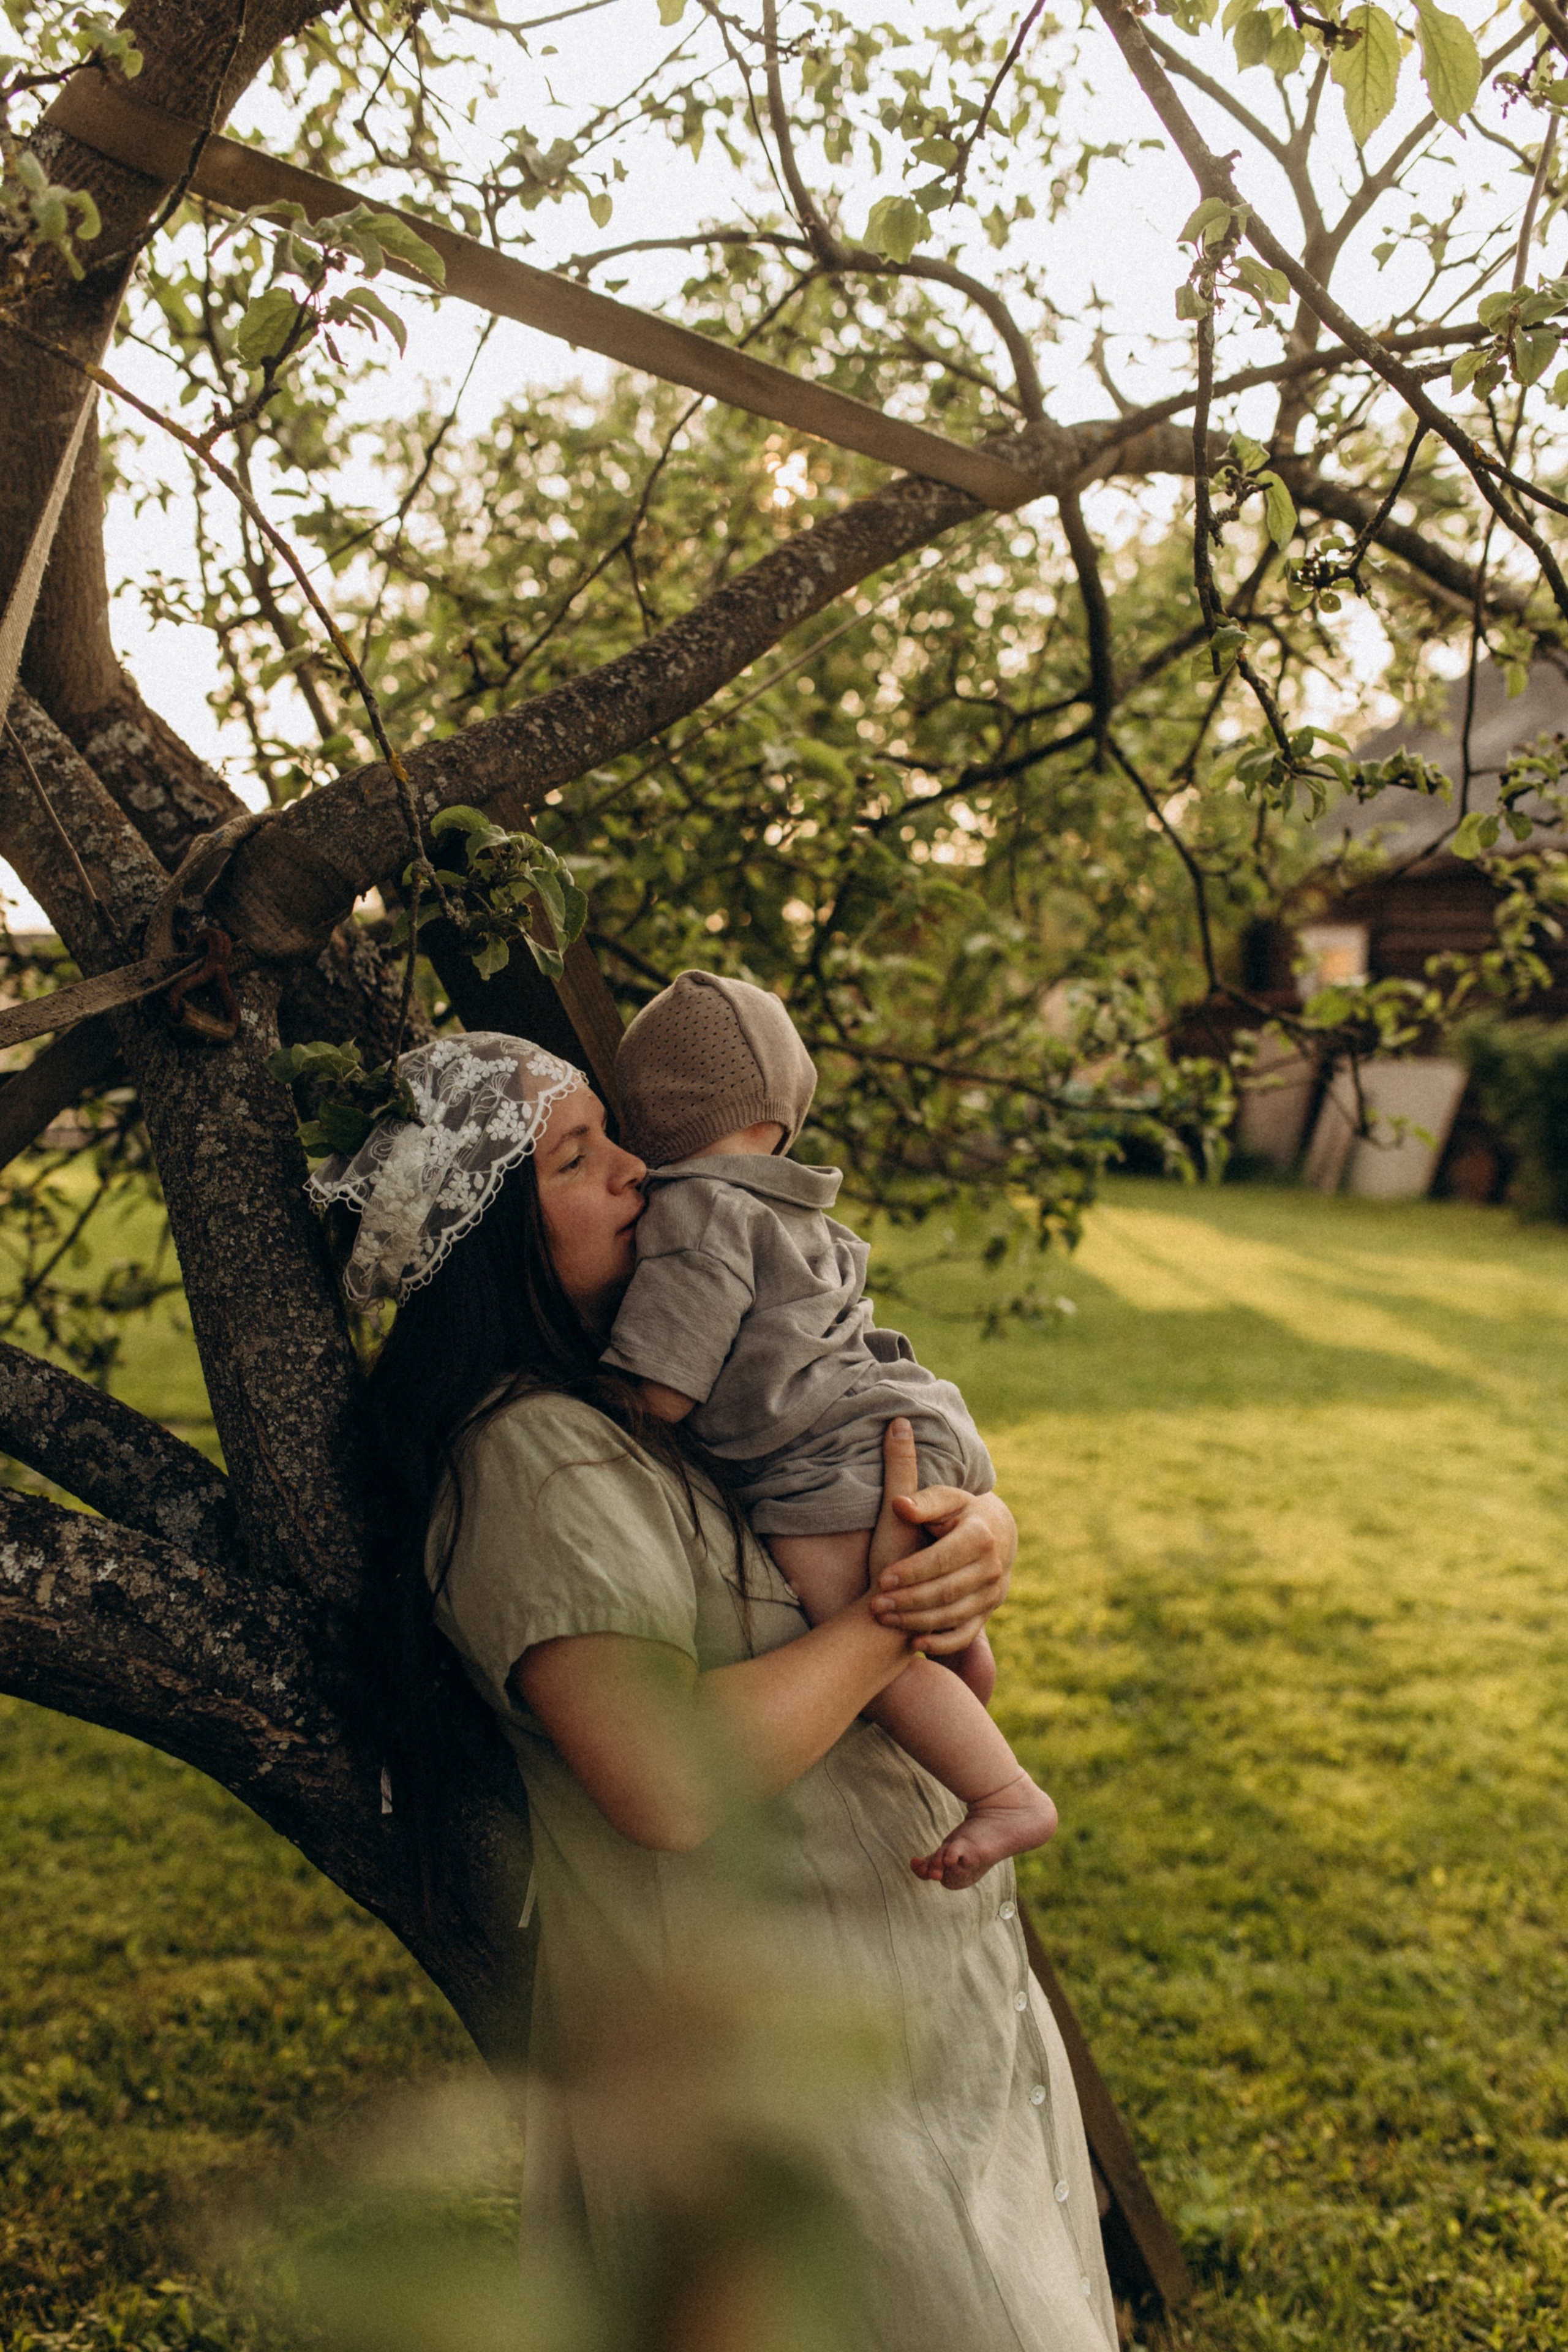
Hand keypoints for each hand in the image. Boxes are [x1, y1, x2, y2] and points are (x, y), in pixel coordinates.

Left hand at [867, 1424, 1015, 1656]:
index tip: (882, 1579)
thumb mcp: (944, 1498)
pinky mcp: (987, 1612)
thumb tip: (900, 1505)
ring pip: (953, 1615)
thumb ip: (922, 1500)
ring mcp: (992, 1593)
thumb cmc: (958, 1512)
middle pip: (946, 1591)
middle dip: (909, 1600)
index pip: (943, 1559)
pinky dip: (942, 1643)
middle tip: (875, 1605)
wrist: (995, 1533)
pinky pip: (965, 1634)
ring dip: (917, 1621)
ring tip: (883, 1618)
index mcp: (980, 1536)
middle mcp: (992, 1568)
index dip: (912, 1571)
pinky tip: (914, 1644)